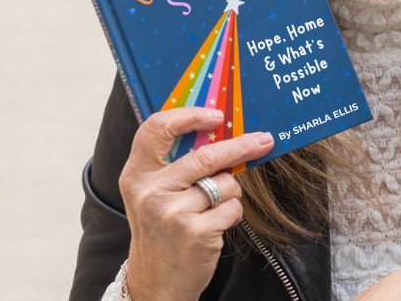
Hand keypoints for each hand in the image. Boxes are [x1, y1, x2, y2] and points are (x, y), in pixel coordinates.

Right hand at [119, 106, 274, 300]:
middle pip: (206, 155)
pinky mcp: (195, 232)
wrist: (156, 283)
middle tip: (264, 140)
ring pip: (225, 182)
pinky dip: (233, 214)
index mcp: (136, 175)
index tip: (217, 116)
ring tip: (212, 210)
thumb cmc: (162, 230)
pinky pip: (233, 207)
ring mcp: (172, 212)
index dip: (189, 116)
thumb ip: (175, 163)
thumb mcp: (156, 194)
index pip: (156, 128)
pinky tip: (216, 226)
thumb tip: (221, 130)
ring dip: (230, 193)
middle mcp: (150, 191)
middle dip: (241, 146)